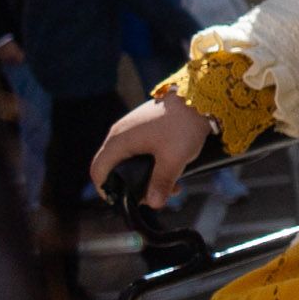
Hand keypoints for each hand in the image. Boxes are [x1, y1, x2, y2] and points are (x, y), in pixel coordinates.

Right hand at [88, 95, 211, 200]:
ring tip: (171, 187)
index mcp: (120, 141)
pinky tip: (174, 173)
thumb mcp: (174, 158)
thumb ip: (162, 182)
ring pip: (131, 160)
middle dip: (134, 186)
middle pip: (115, 168)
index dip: (106, 190)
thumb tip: (153, 204)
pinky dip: (154, 164)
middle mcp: (121, 134)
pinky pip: (142, 151)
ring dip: (148, 177)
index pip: (98, 170)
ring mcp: (133, 129)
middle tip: (153, 197)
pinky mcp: (146, 127)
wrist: (200, 95)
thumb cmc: (182, 124)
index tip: (123, 202)